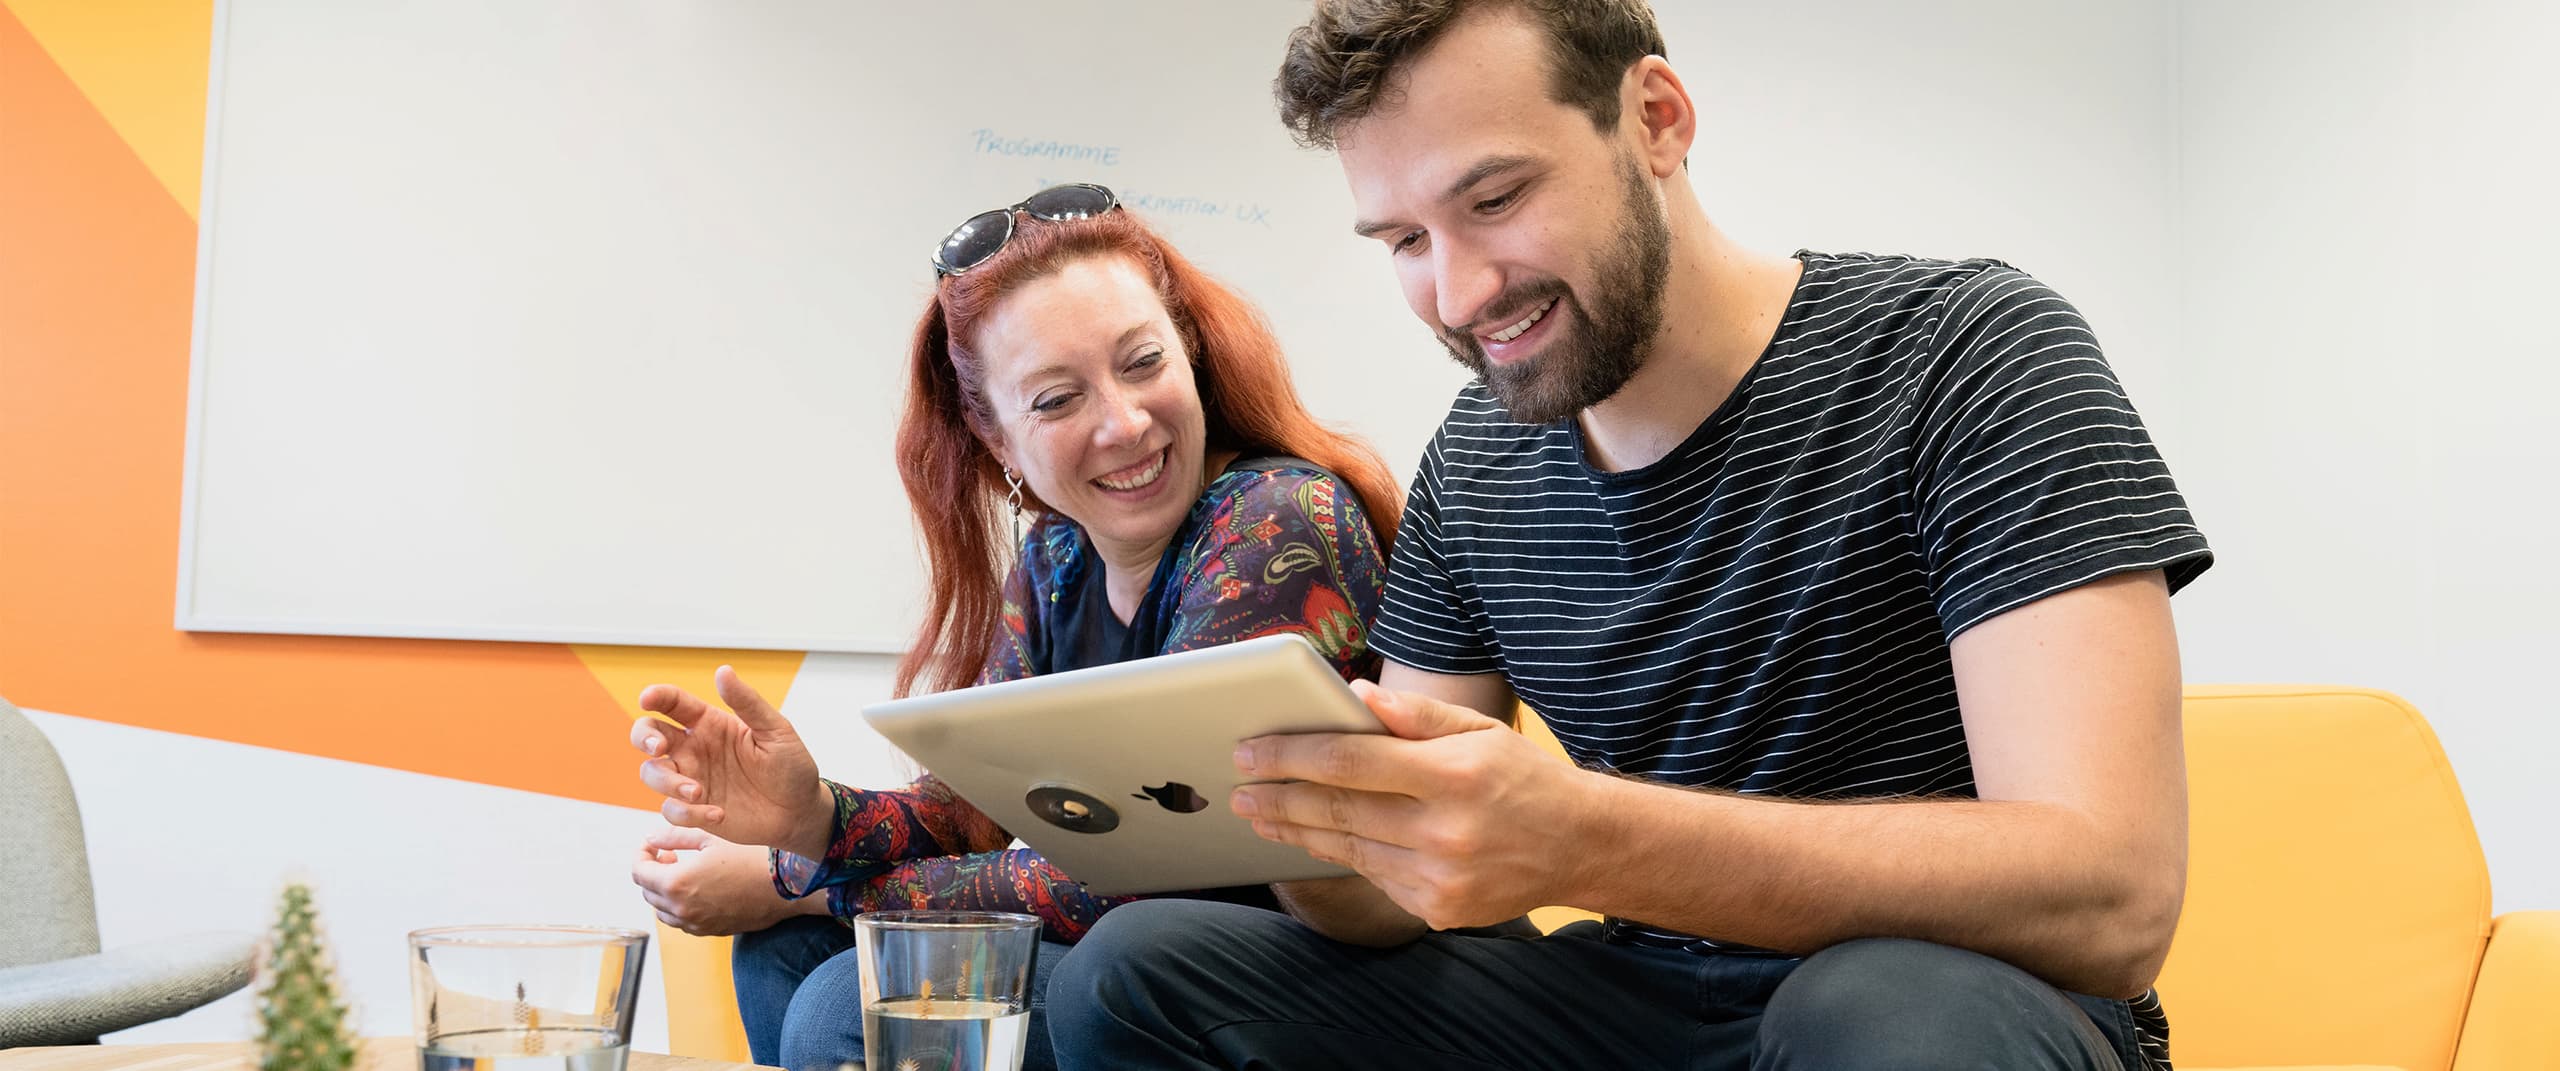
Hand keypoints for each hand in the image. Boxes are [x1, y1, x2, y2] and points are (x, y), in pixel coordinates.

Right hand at [629, 666, 831, 856]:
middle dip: (644, 737)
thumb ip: (747, 703)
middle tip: (660, 748)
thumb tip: (723, 671)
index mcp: (710, 723)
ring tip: (698, 792)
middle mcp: (694, 748)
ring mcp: (691, 778)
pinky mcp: (694, 809)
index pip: (674, 703)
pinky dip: (687, 813)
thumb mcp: (775, 731)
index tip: (647, 698)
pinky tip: (718, 814)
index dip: (656, 696)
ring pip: (652, 773)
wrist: (800, 811)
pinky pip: (672, 810)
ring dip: (667, 783)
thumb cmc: (790, 766)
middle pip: (647, 734)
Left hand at [631, 826, 822, 935]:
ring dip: (664, 891)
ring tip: (683, 872)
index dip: (641, 854)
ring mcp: (695, 924)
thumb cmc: (752, 856)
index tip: (652, 845)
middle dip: (652, 871)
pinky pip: (682, 921)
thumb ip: (675, 838)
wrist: (785, 886)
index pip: (639, 872)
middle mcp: (681, 909)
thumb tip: (651, 839)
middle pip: (648, 892)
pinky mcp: (709, 931)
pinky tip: (698, 889)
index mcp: (677, 883)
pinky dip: (680, 906)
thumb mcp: (712, 838)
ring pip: (662, 911)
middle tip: (669, 854)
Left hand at [1231, 680, 1595, 930]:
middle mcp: (1445, 831)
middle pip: (1336, 811)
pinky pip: (1374, 876)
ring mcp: (1441, 877)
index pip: (1350, 761)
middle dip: (1277, 797)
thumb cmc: (1523, 778)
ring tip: (1261, 814)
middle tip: (1238, 788)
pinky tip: (1314, 839)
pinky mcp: (1439, 908)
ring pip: (1348, 849)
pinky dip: (1341, 855)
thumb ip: (1416, 715)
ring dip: (1296, 831)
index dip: (1291, 755)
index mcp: (1453, 775)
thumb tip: (1352, 696)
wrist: (1580, 847)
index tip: (1250, 751)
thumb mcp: (1480, 730)